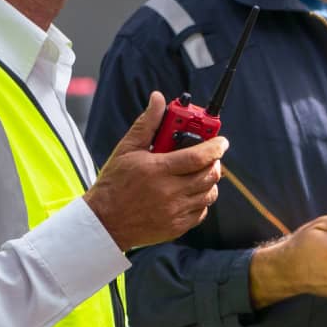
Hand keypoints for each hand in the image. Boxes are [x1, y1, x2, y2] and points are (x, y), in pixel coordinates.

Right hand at [86, 93, 226, 251]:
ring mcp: (175, 212)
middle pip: (209, 175)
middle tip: (209, 155)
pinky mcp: (177, 227)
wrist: (104, 221)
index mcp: (158, 170)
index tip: (222, 141)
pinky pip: (202, 212)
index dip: (215, 146)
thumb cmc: (114, 183)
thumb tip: (158, 99)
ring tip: (198, 172)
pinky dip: (201, 200)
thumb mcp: (127, 149)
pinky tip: (190, 192)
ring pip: (209, 194)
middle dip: (215, 161)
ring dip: (209, 180)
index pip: (198, 156)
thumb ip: (148, 123)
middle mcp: (169, 193)